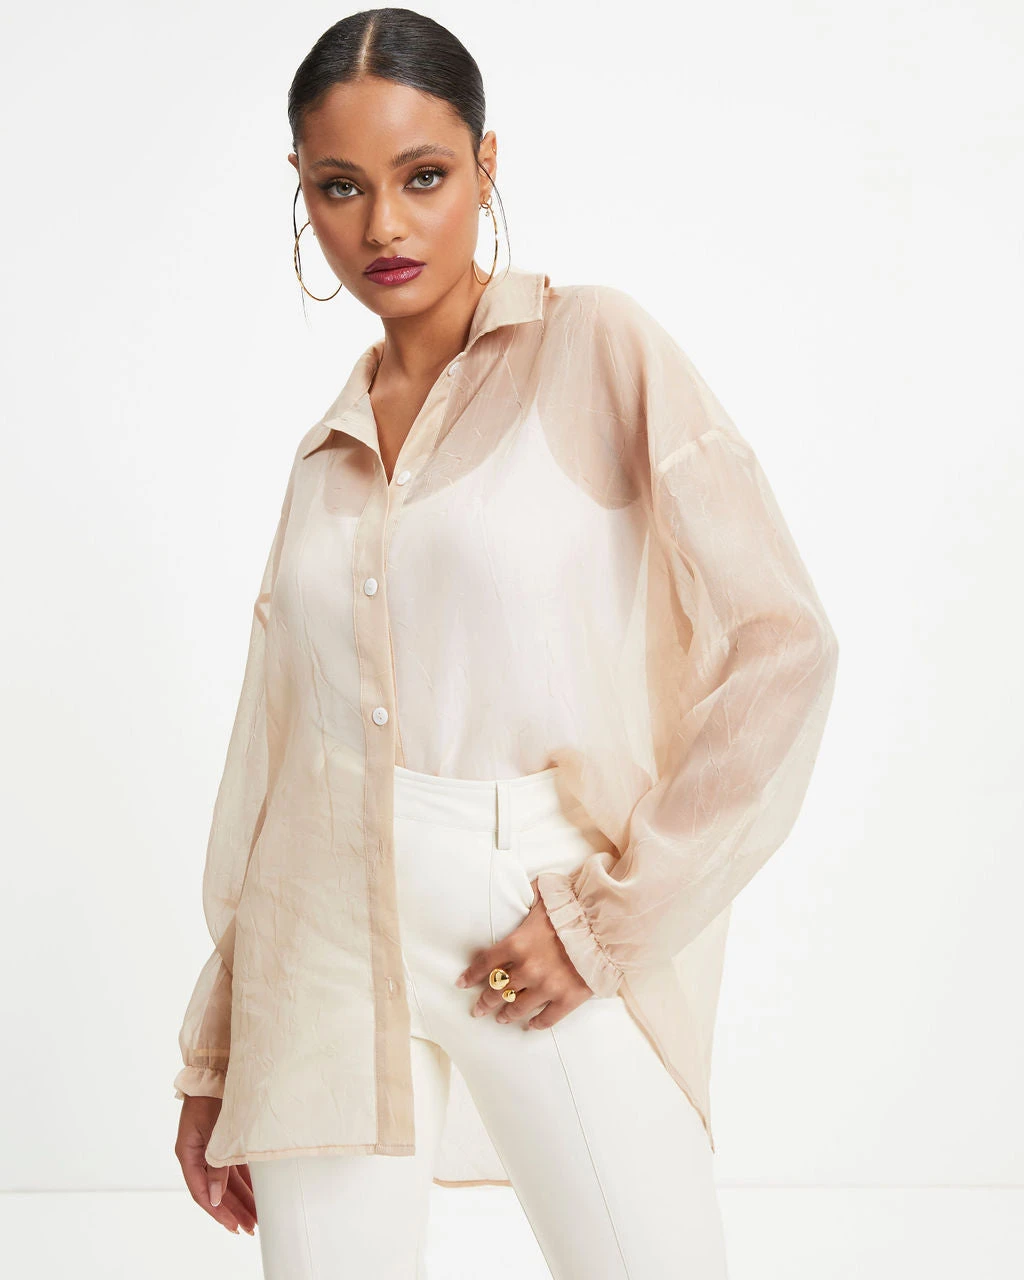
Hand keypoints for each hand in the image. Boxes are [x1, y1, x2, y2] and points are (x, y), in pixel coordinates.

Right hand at [175, 1094, 257, 1235]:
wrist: (219, 1067)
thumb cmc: (214, 1095)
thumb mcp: (215, 1132)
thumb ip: (217, 1165)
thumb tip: (216, 1199)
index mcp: (188, 1153)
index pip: (202, 1192)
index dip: (218, 1212)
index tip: (233, 1227)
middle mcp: (198, 1153)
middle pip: (216, 1190)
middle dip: (233, 1210)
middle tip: (249, 1228)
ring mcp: (211, 1146)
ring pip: (227, 1180)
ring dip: (241, 1198)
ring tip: (256, 1217)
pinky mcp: (224, 1139)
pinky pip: (234, 1166)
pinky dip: (246, 1180)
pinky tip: (258, 1192)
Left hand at [454, 877, 594, 1028]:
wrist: (607, 926)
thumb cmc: (575, 908)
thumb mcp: (545, 895)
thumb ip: (527, 895)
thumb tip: (520, 887)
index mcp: (517, 943)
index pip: (485, 963)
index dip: (471, 975)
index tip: (462, 984)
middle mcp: (527, 969)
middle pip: (497, 990)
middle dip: (485, 1001)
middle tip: (478, 1009)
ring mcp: (547, 987)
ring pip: (518, 1007)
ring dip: (507, 1014)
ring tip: (501, 1018)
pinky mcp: (567, 999)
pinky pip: (547, 1018)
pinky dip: (537, 1023)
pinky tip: (531, 1024)